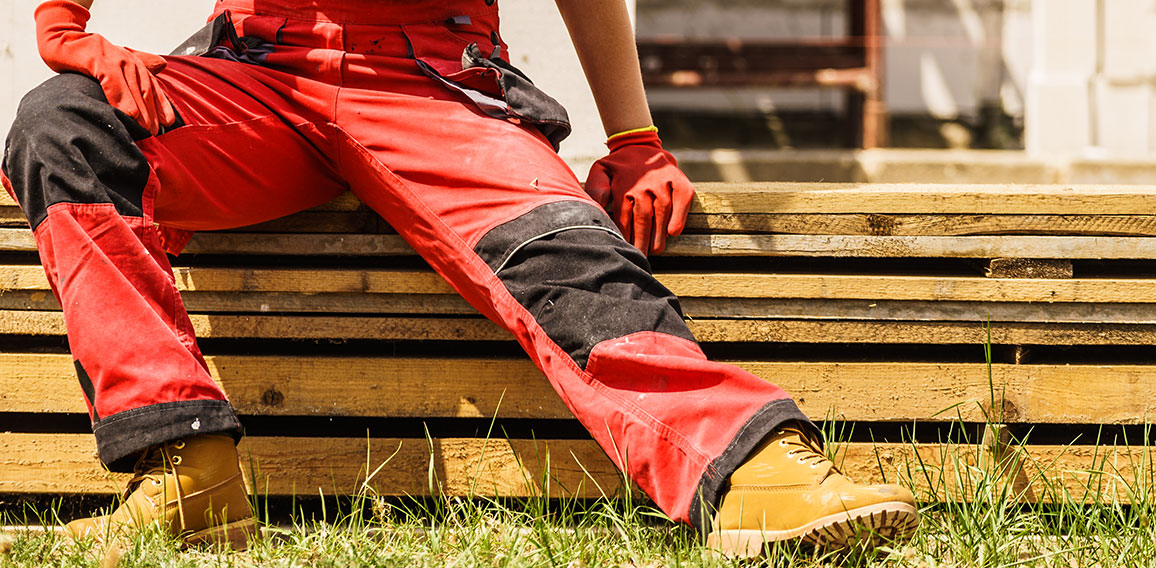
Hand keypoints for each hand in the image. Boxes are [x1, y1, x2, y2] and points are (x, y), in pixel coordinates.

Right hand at [35, 0, 174, 134]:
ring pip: (133, 88)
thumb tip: (163, 63)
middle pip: (146, 91)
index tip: (167, 124)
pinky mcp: (98, 59)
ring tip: (143, 129)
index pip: (154, 87)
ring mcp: (115, 59)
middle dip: (151, 114)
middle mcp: (129, 61)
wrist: (61, 39)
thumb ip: (139, 64)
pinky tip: (126, 114)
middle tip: (153, 134)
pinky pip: (113, 82)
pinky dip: (120, 98)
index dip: (162, 106)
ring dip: (140, 111)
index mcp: (135, 64)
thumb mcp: (116, 62)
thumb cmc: (89, 56)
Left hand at [585, 128, 694, 255]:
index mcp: (623, 187)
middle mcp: (644, 186)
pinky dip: (679, 217)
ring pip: (661, 213)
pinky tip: (673, 232)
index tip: (624, 251)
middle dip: (642, 241)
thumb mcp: (601, 171)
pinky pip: (681, 202)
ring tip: (656, 250)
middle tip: (641, 257)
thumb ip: (596, 189)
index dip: (625, 237)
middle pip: (643, 219)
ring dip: (658, 234)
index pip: (624, 219)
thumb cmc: (618, 166)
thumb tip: (598, 207)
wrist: (640, 144)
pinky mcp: (680, 182)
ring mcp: (663, 183)